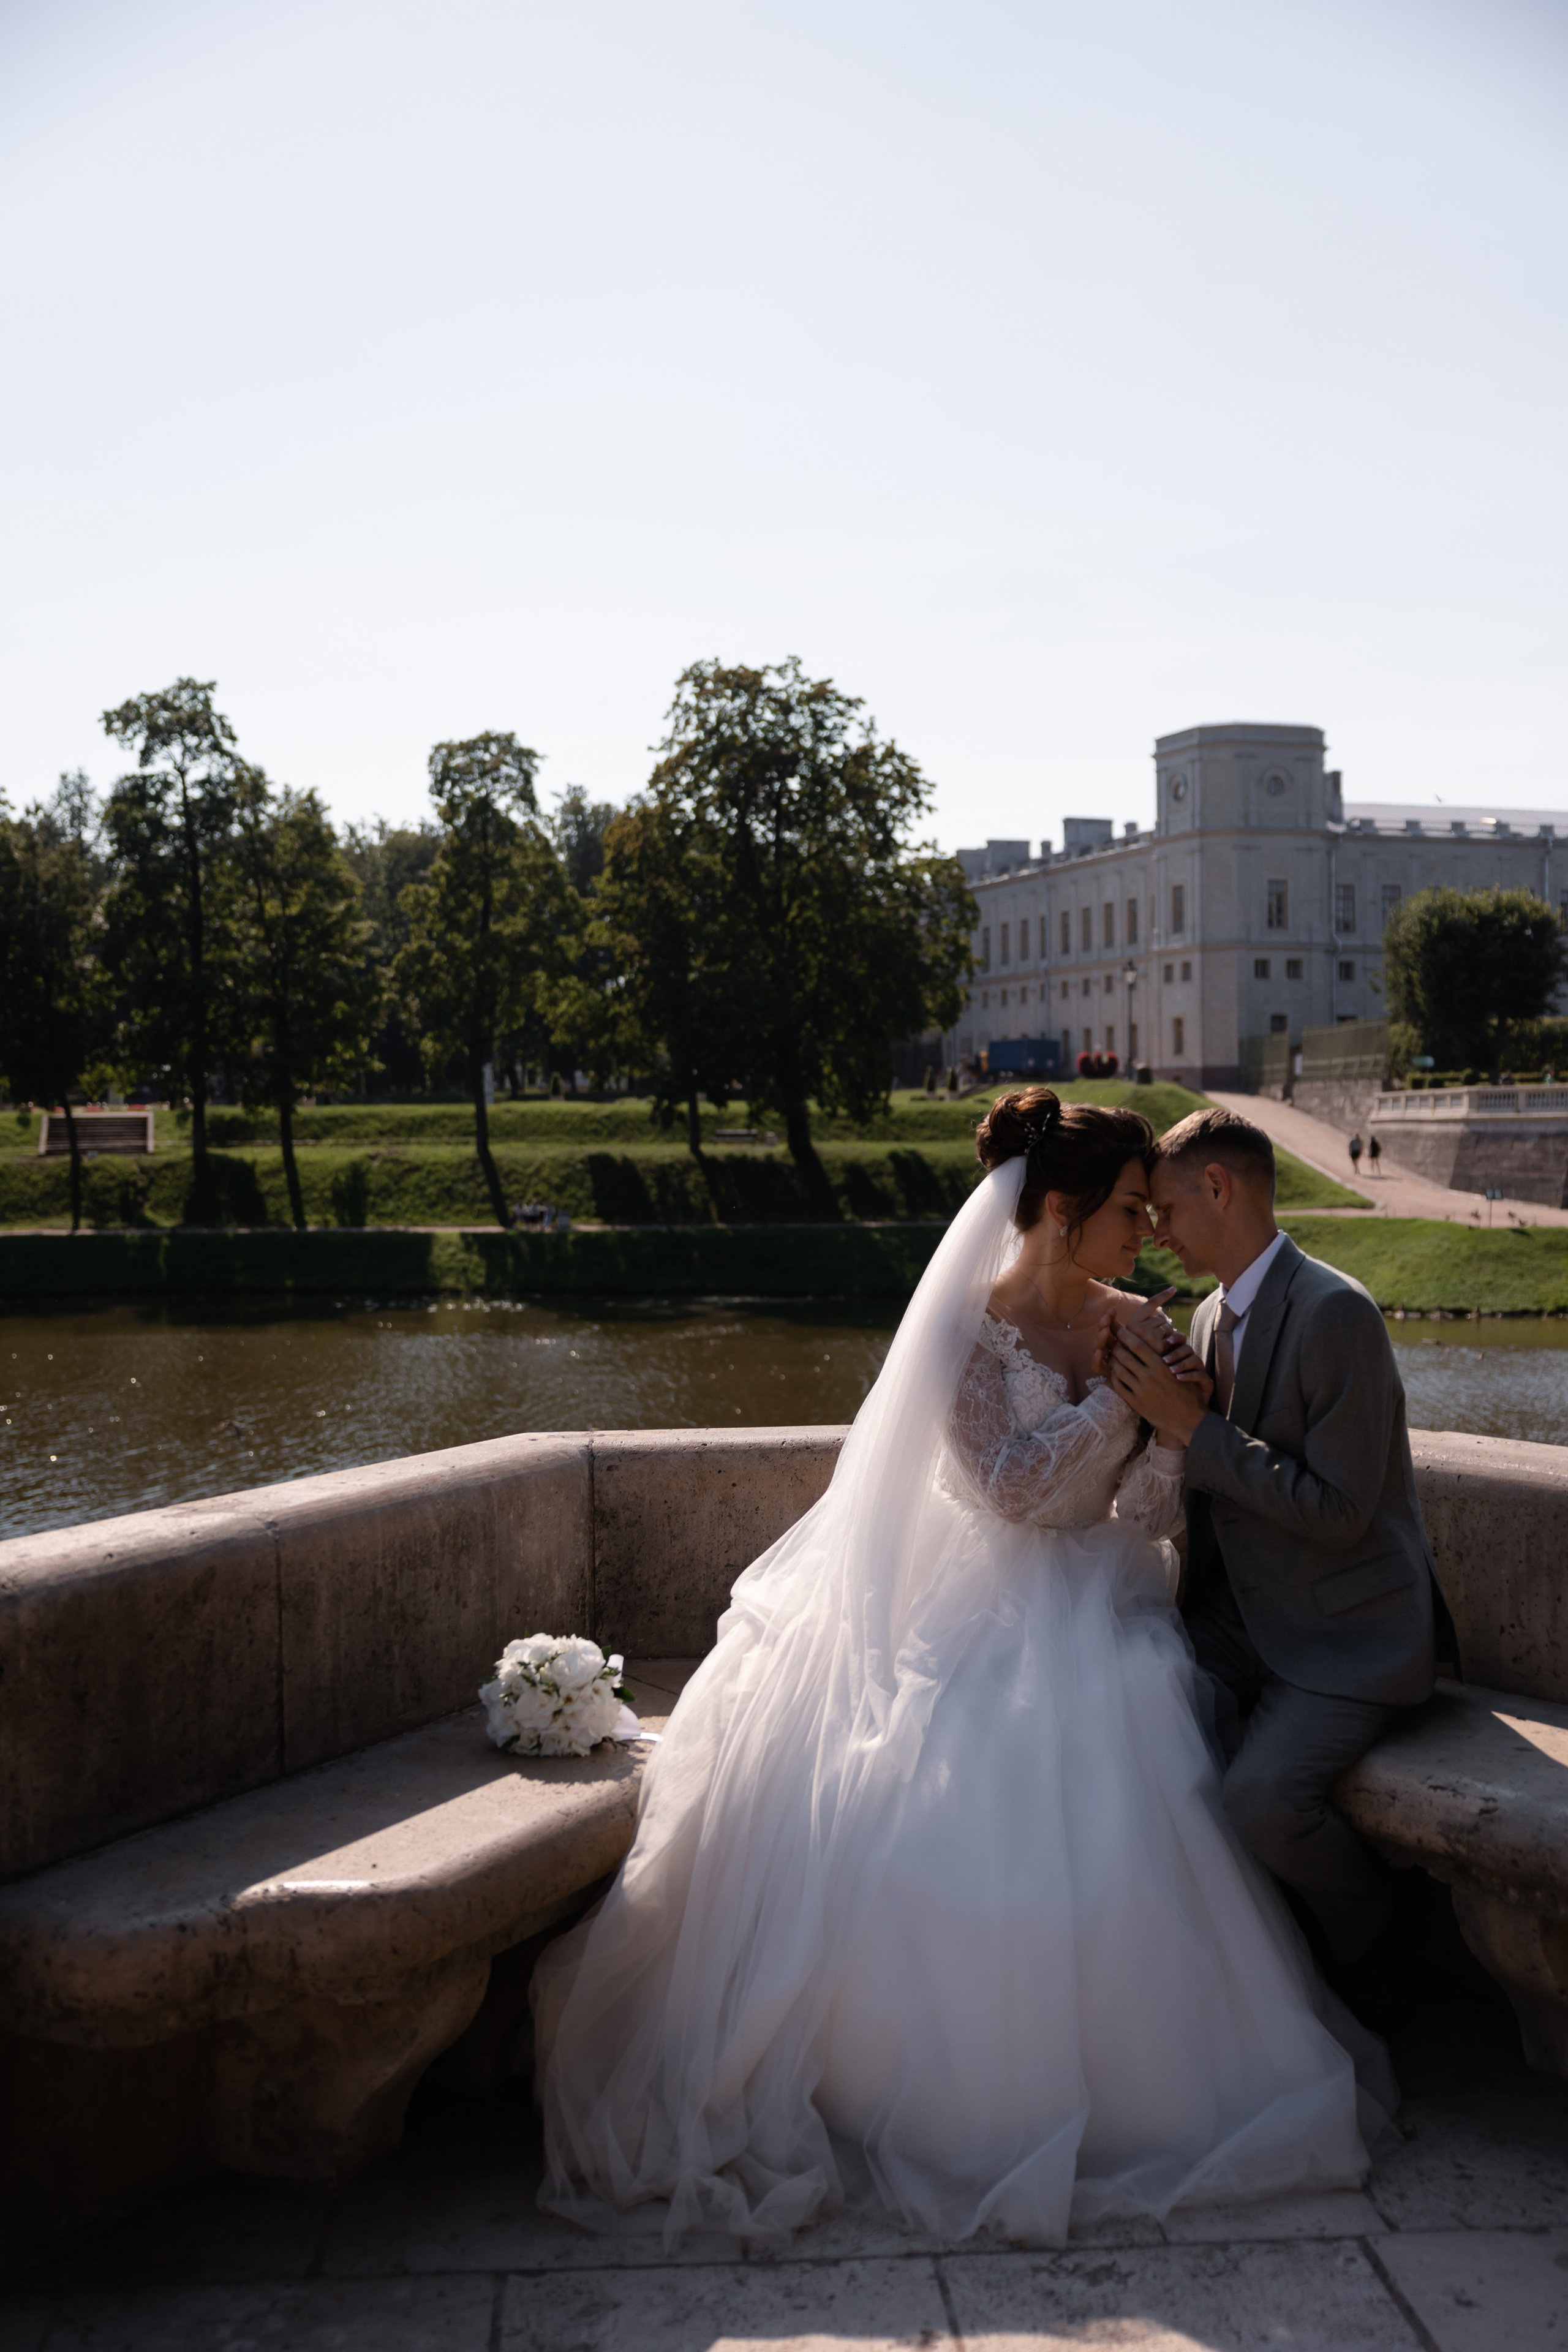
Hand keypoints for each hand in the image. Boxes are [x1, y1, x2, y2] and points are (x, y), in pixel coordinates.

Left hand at [1106, 1320, 1208, 1447]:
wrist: (1189, 1419)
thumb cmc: (1188, 1393)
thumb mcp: (1179, 1370)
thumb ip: (1165, 1357)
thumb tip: (1155, 1340)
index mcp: (1160, 1366)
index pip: (1137, 1345)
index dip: (1126, 1336)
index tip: (1120, 1330)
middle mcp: (1149, 1377)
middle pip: (1124, 1356)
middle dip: (1116, 1347)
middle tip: (1112, 1342)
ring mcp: (1141, 1391)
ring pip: (1119, 1371)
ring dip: (1113, 1362)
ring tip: (1111, 1357)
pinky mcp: (1136, 1404)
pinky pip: (1119, 1387)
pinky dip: (1114, 1378)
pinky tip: (1115, 1374)